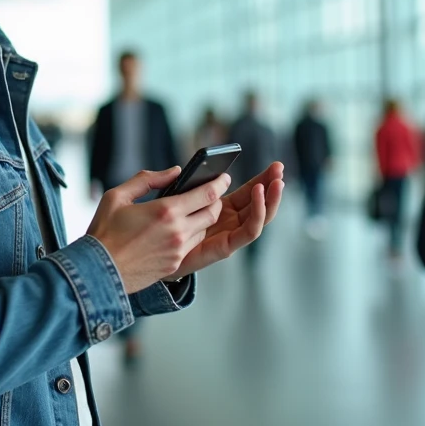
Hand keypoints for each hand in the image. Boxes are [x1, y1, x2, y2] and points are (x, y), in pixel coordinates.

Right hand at [87, 167, 227, 293]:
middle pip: (212, 212)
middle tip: (211, 192)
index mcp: (165, 210)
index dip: (220, 182)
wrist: (97, 271)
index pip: (207, 194)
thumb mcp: (118, 196)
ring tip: (193, 210)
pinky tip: (179, 229)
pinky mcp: (175, 265)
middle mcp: (177, 231)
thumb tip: (174, 172)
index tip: (223, 176)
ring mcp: (178, 250)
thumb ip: (148, 179)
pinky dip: (191, 234)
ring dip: (203, 218)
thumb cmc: (104, 232)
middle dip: (216, 200)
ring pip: (204, 230)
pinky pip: (192, 245)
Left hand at [163, 162, 285, 280]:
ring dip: (271, 199)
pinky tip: (259, 194)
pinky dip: (258, 213)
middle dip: (270, 185)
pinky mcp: (224, 247)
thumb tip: (180, 169)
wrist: (145, 259)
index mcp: (219, 209)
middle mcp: (228, 223)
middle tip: (280, 168)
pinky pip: (248, 231)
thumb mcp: (163, 200)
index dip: (261, 179)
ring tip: (276, 181)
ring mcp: (228, 235)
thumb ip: (169, 183)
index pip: (247, 192)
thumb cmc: (151, 230)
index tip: (274, 166)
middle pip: (257, 202)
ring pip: (259, 217)